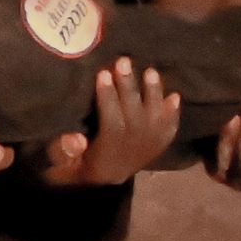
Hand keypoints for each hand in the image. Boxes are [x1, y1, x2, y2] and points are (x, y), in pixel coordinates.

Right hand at [37, 57, 181, 187]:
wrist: (106, 179)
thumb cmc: (81, 165)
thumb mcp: (66, 162)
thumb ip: (65, 151)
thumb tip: (74, 139)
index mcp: (109, 151)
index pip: (112, 121)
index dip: (108, 97)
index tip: (102, 73)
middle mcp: (133, 148)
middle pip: (135, 114)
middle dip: (129, 87)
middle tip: (123, 61)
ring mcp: (149, 147)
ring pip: (155, 118)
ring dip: (154, 94)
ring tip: (150, 71)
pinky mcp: (158, 145)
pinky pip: (169, 129)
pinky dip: (173, 113)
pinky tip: (174, 96)